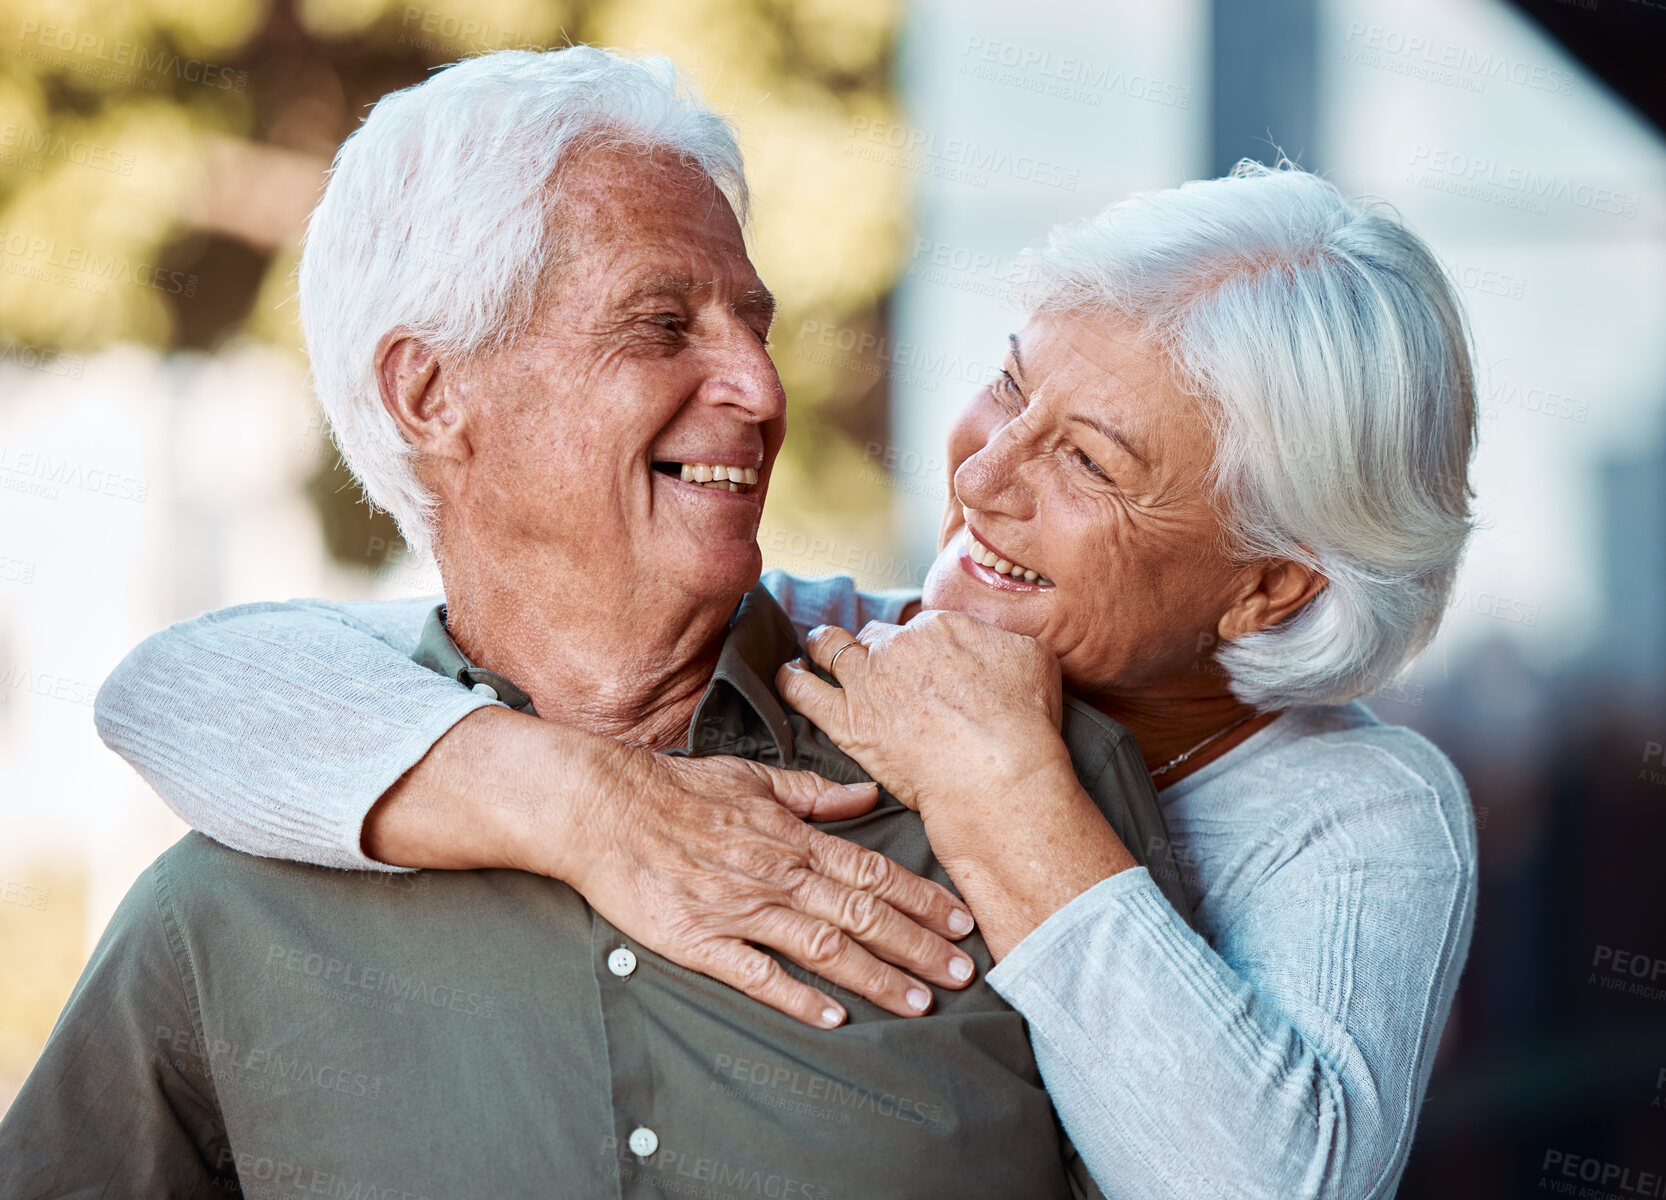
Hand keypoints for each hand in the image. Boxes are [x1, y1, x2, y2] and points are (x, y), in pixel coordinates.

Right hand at [555, 744, 979, 1027]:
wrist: (603, 808)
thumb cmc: (676, 789)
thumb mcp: (753, 778)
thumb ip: (813, 794)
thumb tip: (866, 797)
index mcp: (792, 838)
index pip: (873, 872)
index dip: (923, 900)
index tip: (962, 923)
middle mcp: (777, 874)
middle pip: (863, 915)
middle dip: (918, 947)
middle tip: (963, 976)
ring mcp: (741, 909)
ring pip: (824, 948)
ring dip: (877, 978)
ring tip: (918, 1004)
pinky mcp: (701, 940)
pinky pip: (758, 974)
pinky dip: (798, 996)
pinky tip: (833, 1018)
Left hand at [776, 614, 1135, 960]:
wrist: (997, 771)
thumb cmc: (1023, 720)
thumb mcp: (1033, 657)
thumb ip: (1000, 640)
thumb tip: (989, 640)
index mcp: (939, 626)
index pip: (917, 627)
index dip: (917, 645)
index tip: (920, 661)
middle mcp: (897, 645)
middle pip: (874, 636)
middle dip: (874, 647)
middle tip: (877, 665)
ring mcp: (866, 681)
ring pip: (830, 647)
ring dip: (825, 646)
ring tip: (819, 650)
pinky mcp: (846, 720)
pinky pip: (802, 690)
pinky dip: (792, 679)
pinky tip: (790, 675)